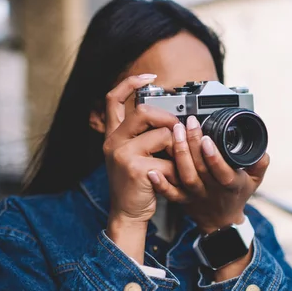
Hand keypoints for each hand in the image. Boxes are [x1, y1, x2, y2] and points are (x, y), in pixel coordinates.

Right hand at [102, 74, 187, 262]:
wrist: (128, 213)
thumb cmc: (137, 184)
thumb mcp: (133, 155)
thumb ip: (144, 136)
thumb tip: (174, 119)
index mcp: (113, 135)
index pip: (113, 99)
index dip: (130, 83)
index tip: (149, 77)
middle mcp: (113, 141)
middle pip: (143, 112)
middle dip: (168, 119)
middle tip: (178, 131)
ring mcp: (122, 154)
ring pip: (162, 135)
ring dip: (176, 149)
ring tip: (175, 163)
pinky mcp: (135, 169)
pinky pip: (168, 159)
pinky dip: (176, 169)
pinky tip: (172, 178)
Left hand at [149, 115, 269, 233]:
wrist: (222, 222)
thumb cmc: (236, 195)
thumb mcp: (255, 181)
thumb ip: (260, 164)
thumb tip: (262, 150)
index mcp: (230, 184)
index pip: (222, 171)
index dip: (214, 156)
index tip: (207, 138)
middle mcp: (211, 190)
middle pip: (200, 168)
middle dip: (192, 144)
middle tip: (188, 123)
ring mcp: (194, 195)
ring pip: (184, 176)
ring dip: (178, 154)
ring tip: (175, 133)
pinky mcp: (182, 199)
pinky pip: (169, 193)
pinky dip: (160, 183)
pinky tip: (152, 170)